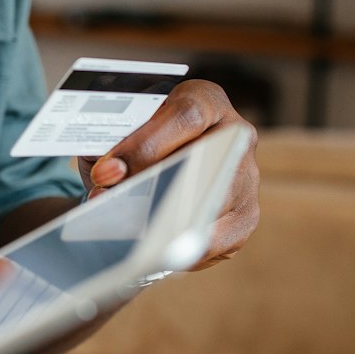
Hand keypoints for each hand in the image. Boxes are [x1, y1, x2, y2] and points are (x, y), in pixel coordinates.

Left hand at [82, 79, 259, 269]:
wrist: (162, 150)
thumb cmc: (138, 137)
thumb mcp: (120, 129)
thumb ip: (113, 146)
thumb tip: (110, 180)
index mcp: (205, 100)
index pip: (185, 118)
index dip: (146, 147)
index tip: (107, 172)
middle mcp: (235, 135)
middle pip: (207, 165)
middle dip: (156, 192)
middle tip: (117, 212)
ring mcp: (247, 177)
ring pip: (214, 207)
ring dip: (170, 229)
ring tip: (131, 242)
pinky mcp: (246, 216)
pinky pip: (219, 242)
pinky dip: (182, 252)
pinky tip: (152, 253)